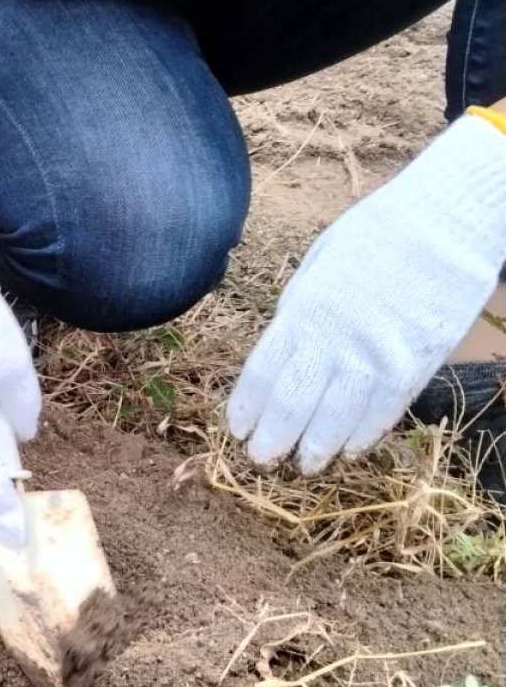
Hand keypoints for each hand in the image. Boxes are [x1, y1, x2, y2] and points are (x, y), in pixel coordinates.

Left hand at [229, 110, 505, 471]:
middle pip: (293, 406)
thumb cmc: (377, 235)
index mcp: (302, 311)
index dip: (247, 410)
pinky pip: (383, 412)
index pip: (262, 375)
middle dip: (273, 439)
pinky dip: (362, 436)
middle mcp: (335, 340)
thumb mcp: (318, 266)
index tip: (237, 430)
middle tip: (261, 459)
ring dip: (316, 448)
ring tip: (304, 464)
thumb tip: (282, 353)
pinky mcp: (417, 364)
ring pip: (337, 420)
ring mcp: (378, 356)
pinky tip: (348, 450)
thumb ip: (298, 314)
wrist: (448, 221)